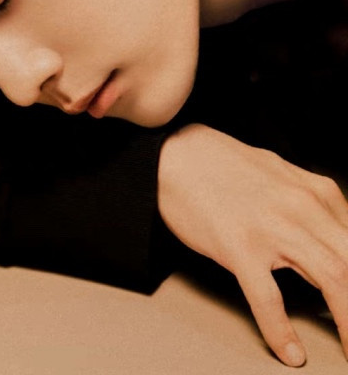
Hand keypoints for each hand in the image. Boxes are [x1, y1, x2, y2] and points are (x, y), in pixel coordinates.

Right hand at [158, 123, 347, 366]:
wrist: (174, 153)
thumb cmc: (220, 163)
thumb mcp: (280, 174)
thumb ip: (310, 205)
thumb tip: (329, 236)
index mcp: (317, 192)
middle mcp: (303, 208)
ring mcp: (272, 228)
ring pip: (335, 282)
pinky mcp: (238, 246)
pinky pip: (268, 298)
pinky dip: (282, 331)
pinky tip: (289, 352)